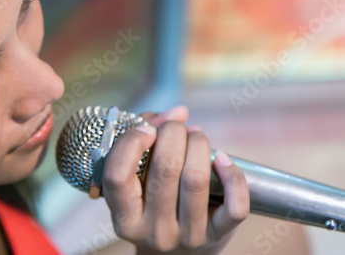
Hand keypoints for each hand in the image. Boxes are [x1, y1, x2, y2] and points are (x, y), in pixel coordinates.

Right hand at [102, 106, 249, 254]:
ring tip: (195, 136)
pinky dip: (233, 176)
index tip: (147, 130)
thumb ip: (148, 136)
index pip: (117, 175)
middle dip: (172, 133)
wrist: (174, 253)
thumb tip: (179, 112)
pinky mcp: (218, 236)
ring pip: (196, 179)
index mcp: (124, 217)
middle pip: (164, 169)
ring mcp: (187, 236)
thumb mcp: (137, 177)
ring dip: (198, 144)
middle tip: (175, 127)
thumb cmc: (150, 201)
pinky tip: (222, 158)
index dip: (131, 143)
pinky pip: (234, 206)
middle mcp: (152, 230)